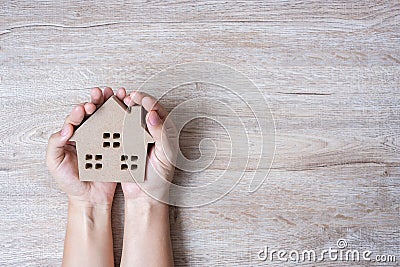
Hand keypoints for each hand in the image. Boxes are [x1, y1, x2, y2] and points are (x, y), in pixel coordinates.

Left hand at [46, 87, 127, 205]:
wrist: (90, 198)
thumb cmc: (70, 181)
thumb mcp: (54, 163)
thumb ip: (55, 144)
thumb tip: (66, 128)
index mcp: (74, 135)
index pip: (76, 118)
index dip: (79, 111)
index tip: (83, 109)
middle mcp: (90, 134)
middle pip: (93, 112)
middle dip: (96, 100)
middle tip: (98, 94)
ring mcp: (105, 139)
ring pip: (108, 117)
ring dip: (111, 103)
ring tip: (114, 94)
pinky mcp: (118, 147)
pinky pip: (121, 132)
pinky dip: (125, 118)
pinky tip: (127, 109)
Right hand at [121, 91, 177, 203]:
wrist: (144, 196)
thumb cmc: (159, 177)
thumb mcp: (165, 155)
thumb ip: (161, 134)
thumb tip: (153, 115)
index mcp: (162, 131)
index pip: (155, 109)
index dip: (146, 101)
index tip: (137, 98)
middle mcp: (148, 132)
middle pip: (139, 110)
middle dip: (131, 101)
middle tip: (123, 96)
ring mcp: (134, 138)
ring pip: (126, 118)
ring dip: (119, 109)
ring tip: (113, 103)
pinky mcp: (122, 146)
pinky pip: (116, 132)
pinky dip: (110, 124)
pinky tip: (105, 120)